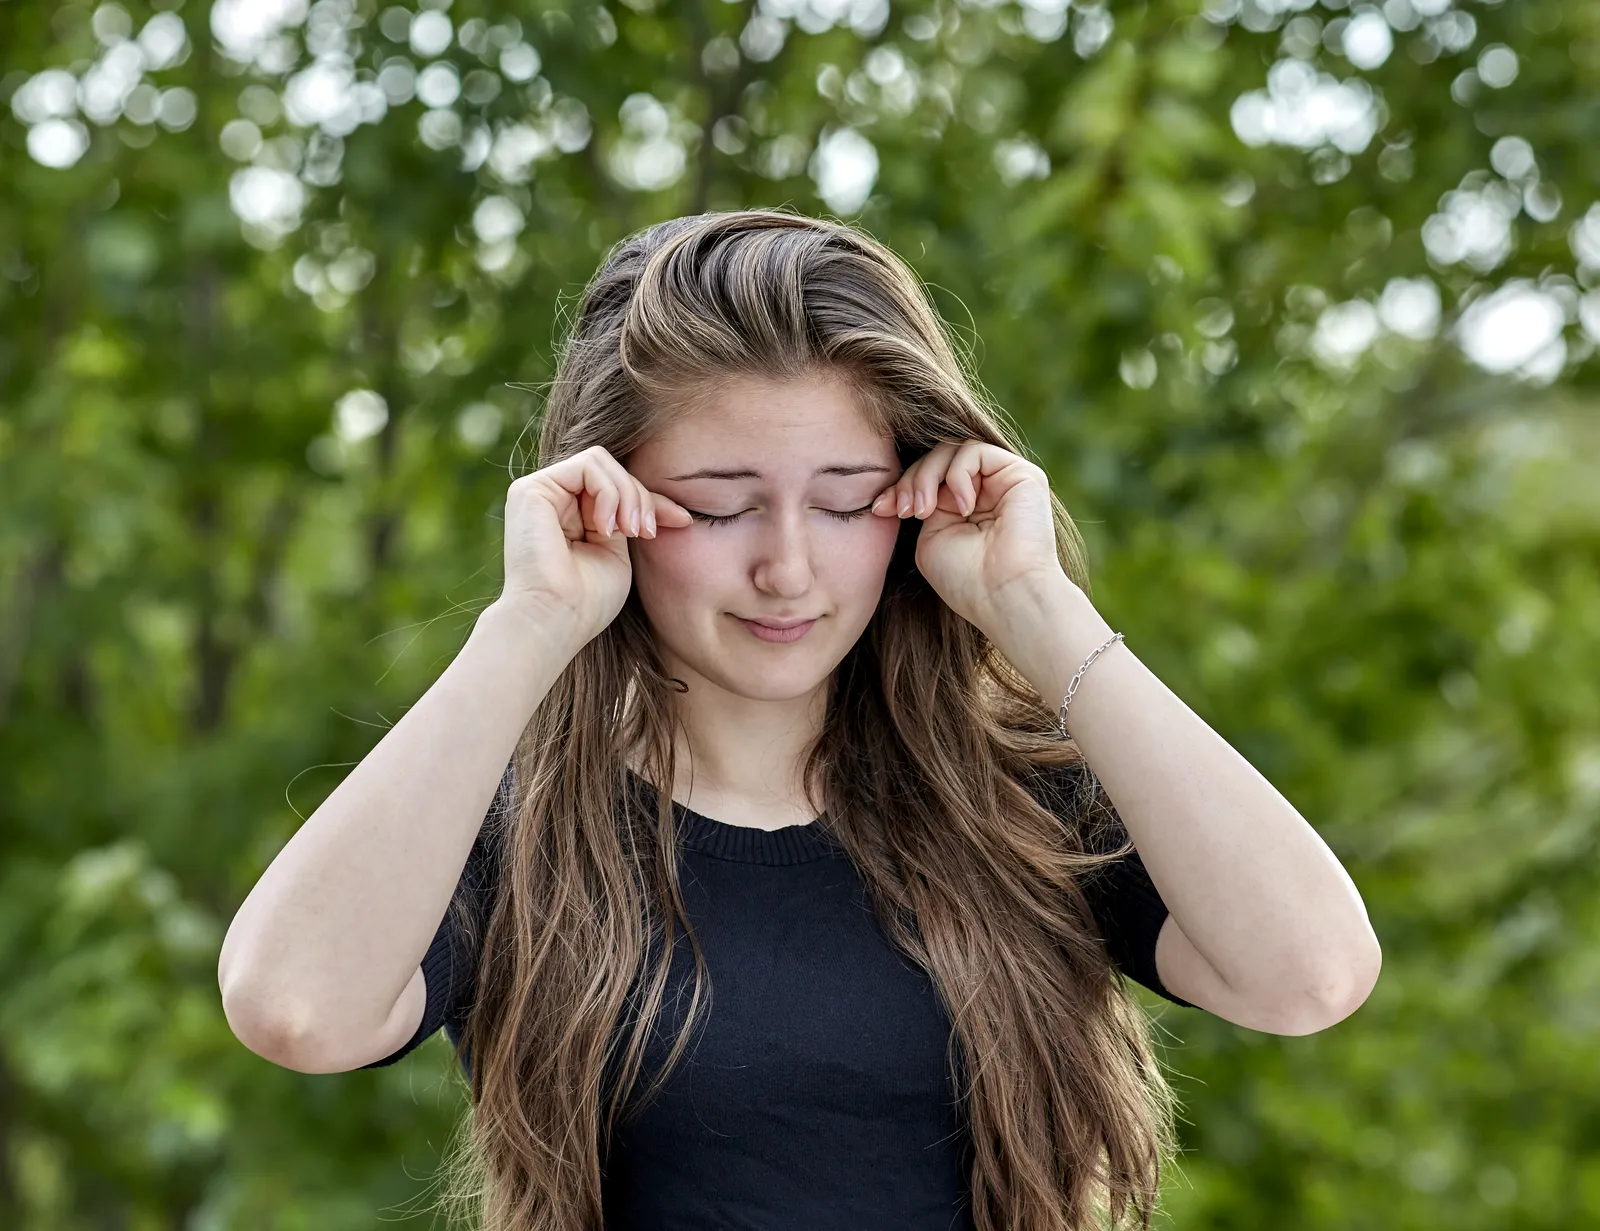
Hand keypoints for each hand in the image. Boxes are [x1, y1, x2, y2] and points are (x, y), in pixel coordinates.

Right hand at [499, 445, 693, 645]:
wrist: (556, 621)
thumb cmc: (587, 603)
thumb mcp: (618, 554)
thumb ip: (626, 520)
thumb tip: (662, 503)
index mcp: (572, 517)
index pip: (618, 489)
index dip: (653, 500)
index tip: (683, 521)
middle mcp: (553, 501)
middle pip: (612, 471)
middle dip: (640, 497)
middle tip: (644, 533)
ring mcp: (540, 492)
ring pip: (601, 462)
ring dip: (627, 495)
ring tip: (628, 532)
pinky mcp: (531, 489)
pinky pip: (588, 465)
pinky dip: (609, 492)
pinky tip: (606, 527)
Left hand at [870, 439, 1067, 634]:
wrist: (1003, 596)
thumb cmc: (965, 579)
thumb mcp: (931, 537)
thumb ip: (926, 503)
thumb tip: (914, 481)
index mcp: (962, 510)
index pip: (926, 479)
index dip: (900, 487)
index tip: (881, 509)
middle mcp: (985, 493)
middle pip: (936, 459)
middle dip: (911, 480)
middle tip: (905, 511)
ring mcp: (1004, 482)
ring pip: (953, 450)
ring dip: (928, 476)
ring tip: (925, 511)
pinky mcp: (1022, 475)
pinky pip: (976, 451)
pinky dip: (958, 475)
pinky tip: (963, 508)